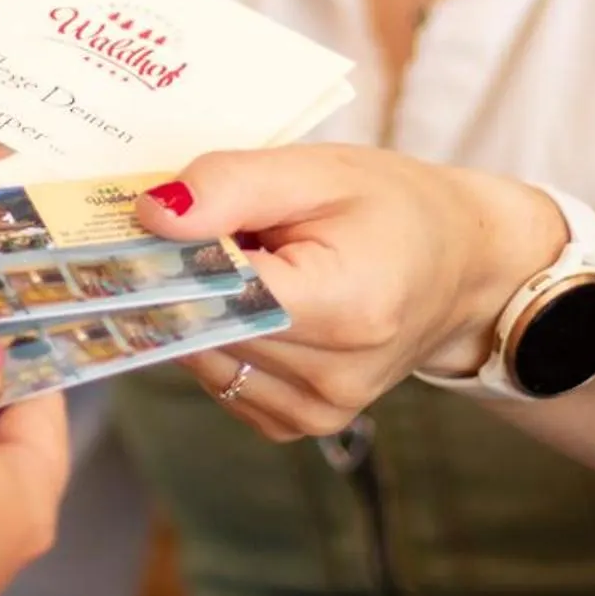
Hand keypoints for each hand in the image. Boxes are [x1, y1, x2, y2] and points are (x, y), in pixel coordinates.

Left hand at [132, 146, 565, 439]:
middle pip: (203, 327)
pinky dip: (219, 336)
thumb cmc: (396, 208)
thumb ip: (231, 186)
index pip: (219, 293)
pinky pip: (223, 379)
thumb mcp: (320, 170)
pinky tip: (252, 300)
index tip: (133, 226)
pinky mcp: (300, 425)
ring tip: (245, 259)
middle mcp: (332, 378)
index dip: (168, 258)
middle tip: (189, 226)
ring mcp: (316, 412)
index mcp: (346, 307)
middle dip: (179, 275)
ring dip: (199, 307)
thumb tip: (150, 215)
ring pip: (201, 357)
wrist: (461, 268)